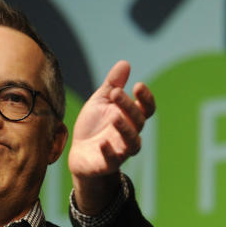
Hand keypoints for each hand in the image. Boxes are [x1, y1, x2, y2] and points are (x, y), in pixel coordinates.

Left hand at [68, 60, 154, 214]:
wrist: (79, 152)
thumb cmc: (93, 125)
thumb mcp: (100, 102)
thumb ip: (112, 85)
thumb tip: (124, 63)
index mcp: (130, 118)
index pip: (147, 108)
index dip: (146, 98)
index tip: (138, 85)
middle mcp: (130, 134)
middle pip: (138, 121)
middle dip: (128, 107)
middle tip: (115, 93)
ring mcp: (121, 150)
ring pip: (132, 142)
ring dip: (125, 129)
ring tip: (114, 117)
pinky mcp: (108, 164)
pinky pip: (113, 160)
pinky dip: (109, 152)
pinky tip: (102, 143)